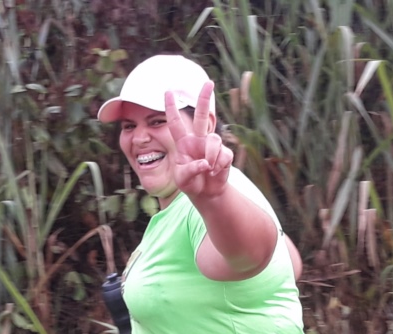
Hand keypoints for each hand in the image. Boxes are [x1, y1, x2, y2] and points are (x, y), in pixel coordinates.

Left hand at [165, 81, 233, 199]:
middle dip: (204, 99)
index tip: (168, 91)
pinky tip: (215, 172)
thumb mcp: (183, 179)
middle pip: (202, 116)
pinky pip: (224, 154)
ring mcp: (212, 146)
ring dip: (211, 156)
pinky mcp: (224, 154)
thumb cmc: (190, 183)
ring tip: (208, 170)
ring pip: (214, 140)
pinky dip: (219, 166)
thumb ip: (190, 170)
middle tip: (208, 82)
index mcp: (184, 143)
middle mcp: (198, 140)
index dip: (172, 108)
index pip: (175, 123)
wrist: (206, 193)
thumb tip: (205, 163)